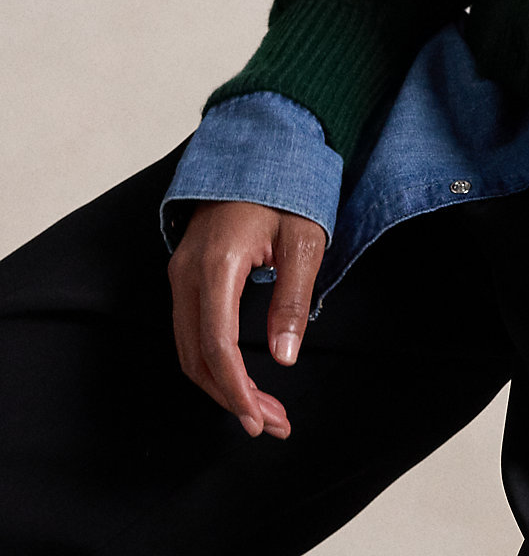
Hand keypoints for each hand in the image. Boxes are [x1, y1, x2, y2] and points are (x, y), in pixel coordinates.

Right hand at [168, 199, 325, 439]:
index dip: (236, 389)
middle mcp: (187, 272)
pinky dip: (213, 364)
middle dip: (233, 398)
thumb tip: (283, 357)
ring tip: (263, 413)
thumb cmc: (287, 189)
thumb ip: (293, 298)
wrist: (259, 148)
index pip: (216, 344)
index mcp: (217, 263)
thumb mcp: (304, 239)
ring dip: (222, 387)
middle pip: (197, 356)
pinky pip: (191, 332)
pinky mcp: (185, 276)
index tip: (260, 419)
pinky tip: (242, 381)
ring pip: (189, 350)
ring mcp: (180, 274)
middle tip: (272, 425)